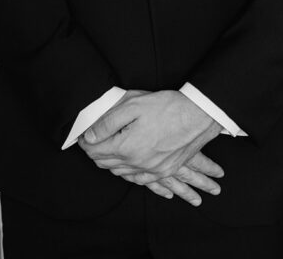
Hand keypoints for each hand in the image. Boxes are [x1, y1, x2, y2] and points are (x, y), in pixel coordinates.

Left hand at [78, 90, 223, 205]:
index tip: (83, 134)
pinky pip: (139, 179)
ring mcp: (152, 170)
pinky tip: (127, 163)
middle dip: (95, 151)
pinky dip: (129, 172)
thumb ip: (108, 122)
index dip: (85, 142)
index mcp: (127, 148)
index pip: (95, 151)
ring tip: (108, 146)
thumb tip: (89, 136)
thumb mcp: (133, 104)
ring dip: (111, 161)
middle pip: (105, 164)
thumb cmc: (167, 106)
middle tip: (93, 138)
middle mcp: (137, 164)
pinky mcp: (164, 171)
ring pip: (121, 173)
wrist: (199, 115)